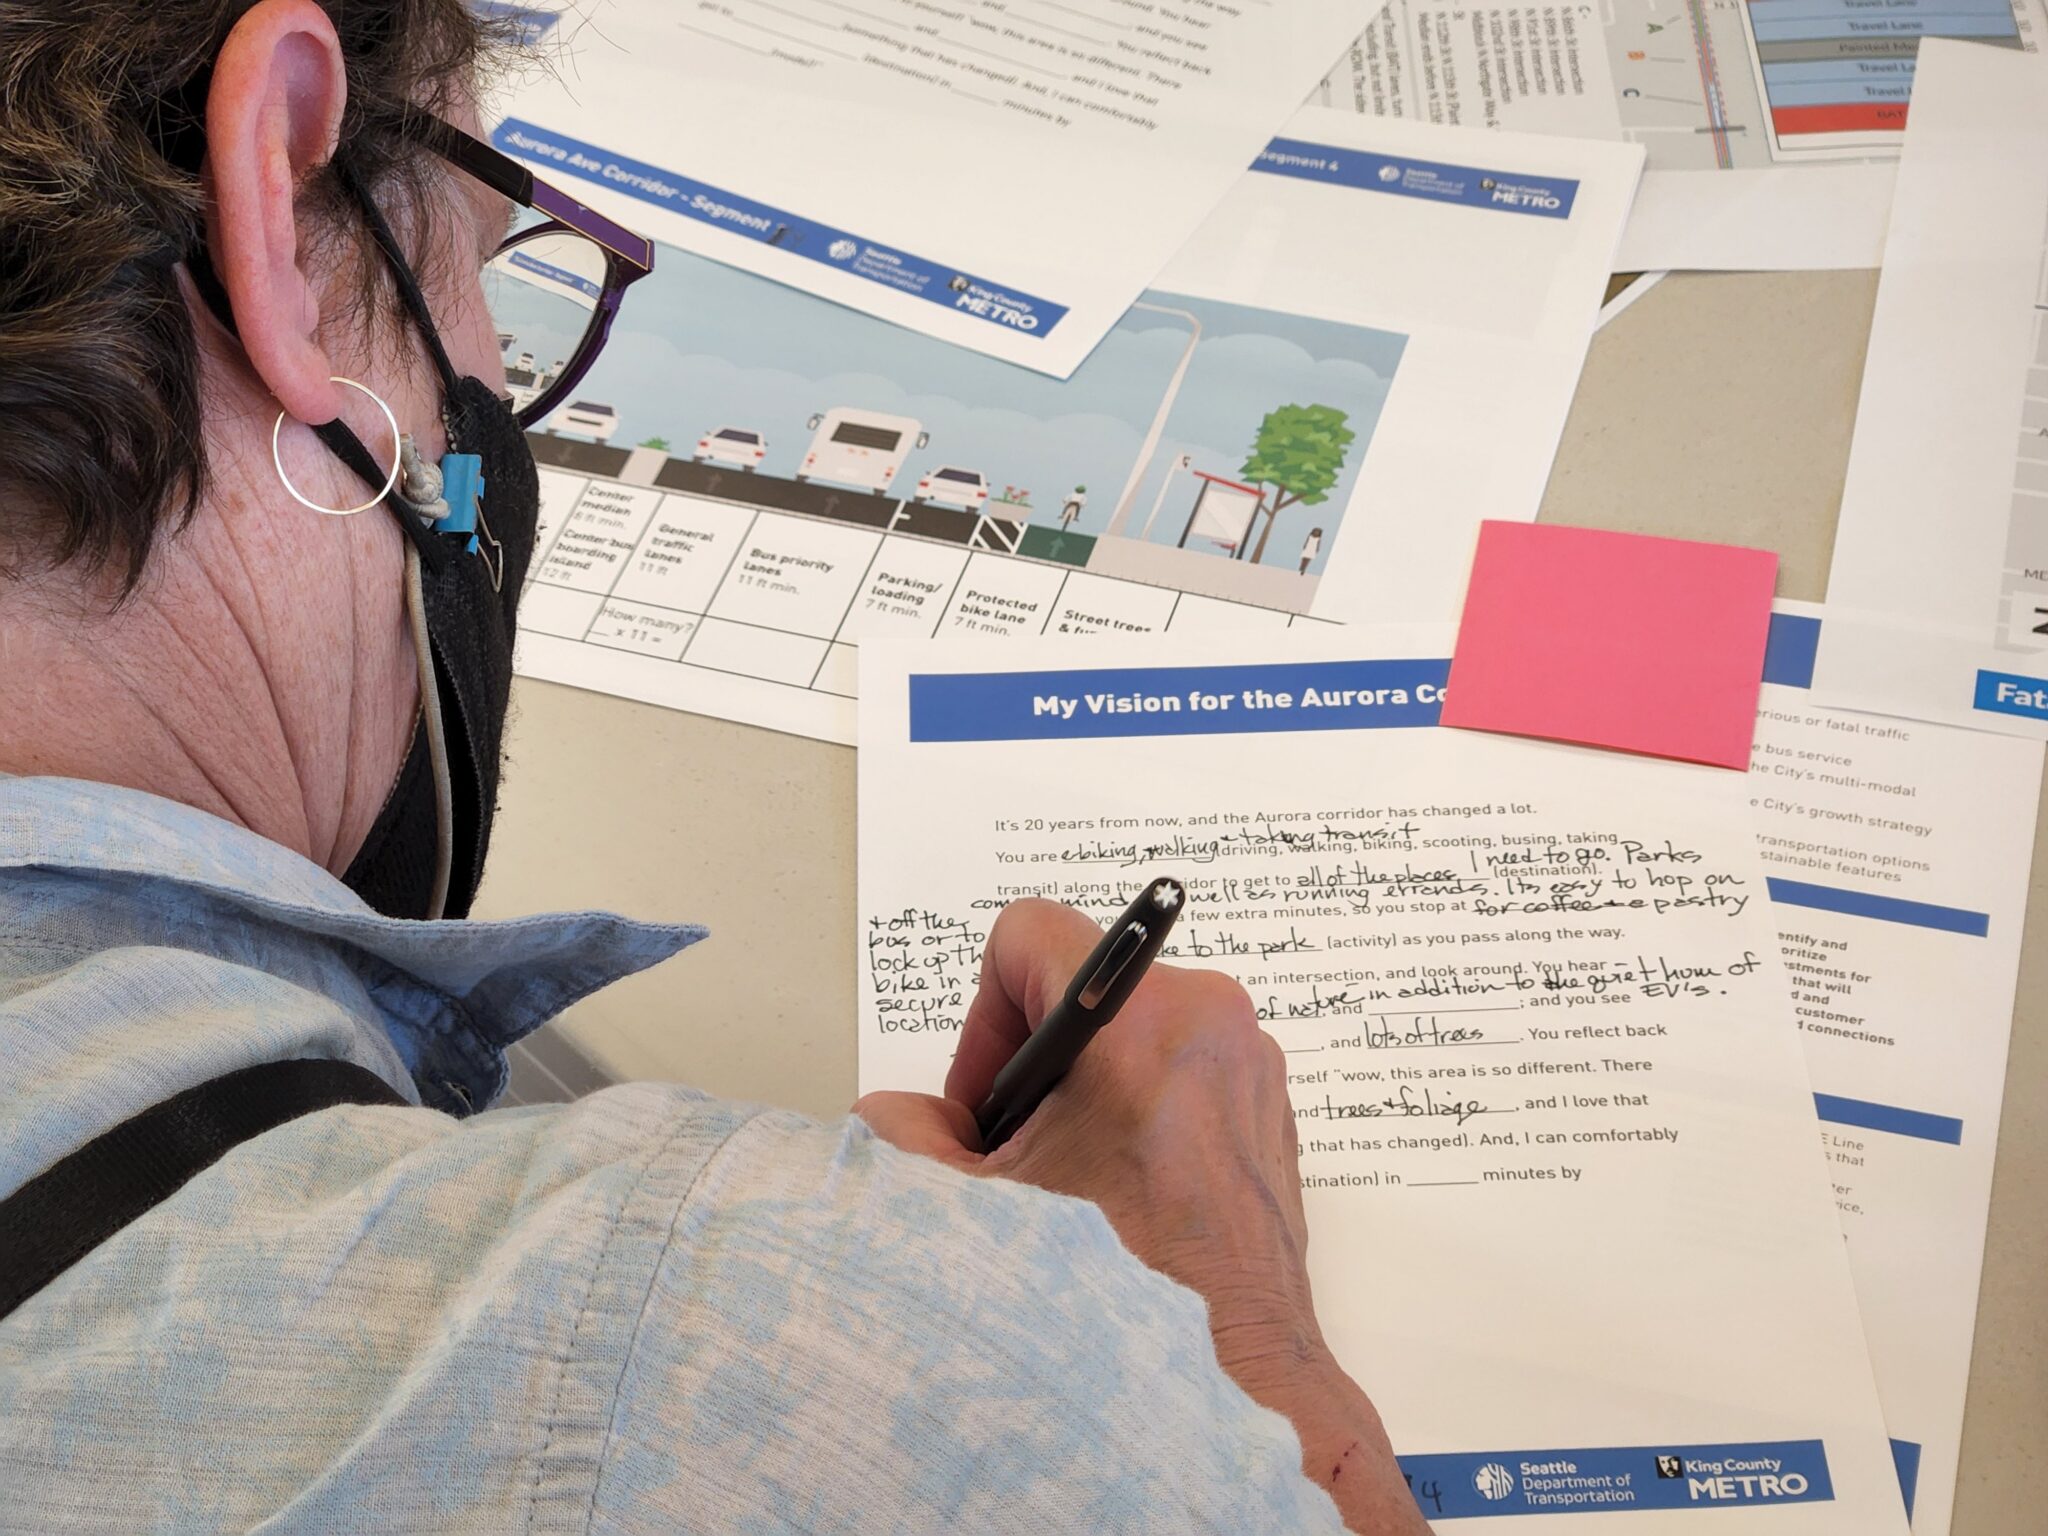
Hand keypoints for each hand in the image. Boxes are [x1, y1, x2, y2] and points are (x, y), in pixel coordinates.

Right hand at [856, 899, 1428, 1533]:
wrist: (1230, 1362)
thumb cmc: (1125, 1286)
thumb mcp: (987, 1208)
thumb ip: (911, 1144)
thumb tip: (884, 1116)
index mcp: (1132, 1022)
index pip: (1029, 933)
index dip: (987, 1013)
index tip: (992, 1092)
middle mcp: (1203, 1016)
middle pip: (1080, 986)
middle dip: (1035, 1063)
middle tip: (1024, 1146)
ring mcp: (1246, 1054)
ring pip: (1133, 1023)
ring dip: (1091, 1085)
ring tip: (1079, 1174)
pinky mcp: (1268, 1093)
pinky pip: (1184, 1058)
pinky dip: (1146, 1102)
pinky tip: (1129, 1183)